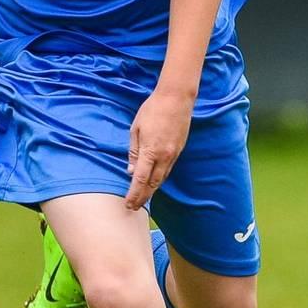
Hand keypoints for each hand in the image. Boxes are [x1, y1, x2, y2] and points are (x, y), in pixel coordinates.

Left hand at [125, 89, 192, 208]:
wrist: (176, 99)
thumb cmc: (152, 110)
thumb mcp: (136, 129)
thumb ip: (133, 151)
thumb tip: (130, 171)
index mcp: (150, 151)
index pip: (139, 179)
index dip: (134, 194)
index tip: (128, 204)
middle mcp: (164, 156)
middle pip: (152, 184)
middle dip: (143, 197)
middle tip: (134, 208)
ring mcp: (173, 154)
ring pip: (162, 178)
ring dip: (152, 190)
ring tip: (143, 199)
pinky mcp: (179, 150)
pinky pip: (168, 170)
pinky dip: (160, 179)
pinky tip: (154, 183)